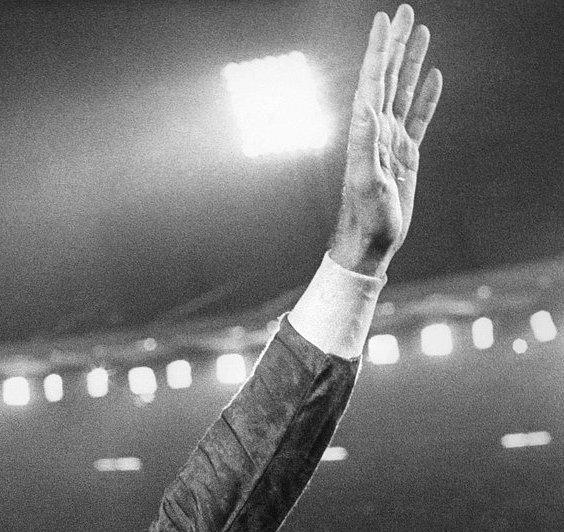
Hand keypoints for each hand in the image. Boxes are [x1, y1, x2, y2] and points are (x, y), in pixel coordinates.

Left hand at [330, 5, 441, 276]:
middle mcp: (375, 131)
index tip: (383, 21)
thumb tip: (366, 109)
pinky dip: (425, 96)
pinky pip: (418, 118)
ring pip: (402, 91)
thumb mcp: (365, 181)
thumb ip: (364, 145)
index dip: (378, 50)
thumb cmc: (365, 217)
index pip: (372, 81)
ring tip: (419, 32)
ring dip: (410, 62)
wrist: (368, 243)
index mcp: (365, 131)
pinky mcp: (404, 155)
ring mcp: (390, 141)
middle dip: (394, 45)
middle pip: (387, 78)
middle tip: (403, 12)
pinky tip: (432, 77)